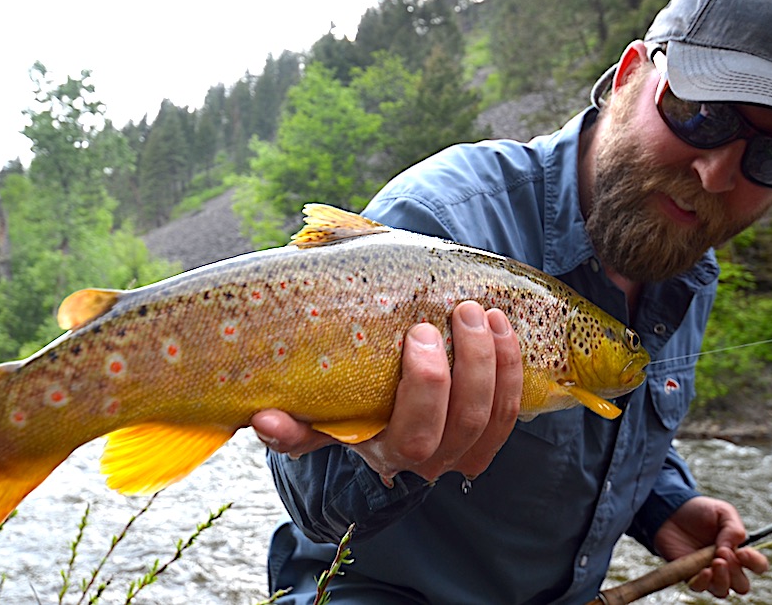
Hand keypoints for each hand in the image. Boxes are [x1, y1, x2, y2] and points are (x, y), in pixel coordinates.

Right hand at [251, 301, 523, 482]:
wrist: (392, 400)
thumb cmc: (352, 395)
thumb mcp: (319, 408)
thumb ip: (293, 417)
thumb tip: (260, 419)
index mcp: (375, 448)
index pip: (395, 439)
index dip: (405, 398)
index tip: (398, 344)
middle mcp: (420, 459)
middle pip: (443, 430)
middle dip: (443, 375)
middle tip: (433, 322)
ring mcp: (458, 452)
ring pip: (483, 418)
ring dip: (487, 363)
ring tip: (476, 312)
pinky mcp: (489, 437)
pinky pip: (509, 411)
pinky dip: (510, 368)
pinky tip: (502, 326)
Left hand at [653, 496, 768, 597]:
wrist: (671, 510)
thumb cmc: (700, 511)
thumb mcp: (722, 512)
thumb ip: (734, 528)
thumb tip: (735, 548)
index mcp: (739, 551)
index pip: (758, 566)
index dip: (755, 563)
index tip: (742, 552)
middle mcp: (727, 566)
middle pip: (741, 585)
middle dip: (735, 573)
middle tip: (723, 554)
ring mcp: (708, 573)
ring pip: (722, 590)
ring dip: (722, 580)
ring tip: (715, 562)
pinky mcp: (689, 575)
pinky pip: (700, 588)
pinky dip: (703, 583)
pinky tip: (704, 571)